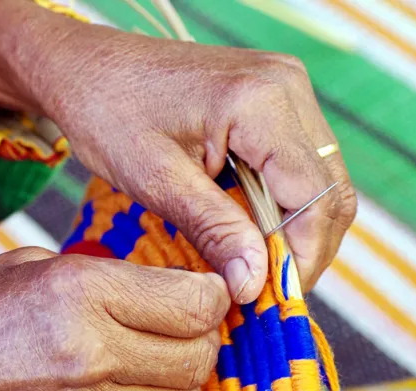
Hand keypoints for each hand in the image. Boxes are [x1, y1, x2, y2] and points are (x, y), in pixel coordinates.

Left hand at [0, 0, 356, 302]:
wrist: (85, 66)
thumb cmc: (108, 112)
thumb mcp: (157, 179)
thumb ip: (214, 229)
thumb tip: (254, 284)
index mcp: (261, 101)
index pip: (313, 197)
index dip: (301, 257)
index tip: (270, 299)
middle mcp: (288, 87)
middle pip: (330, 191)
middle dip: (306, 249)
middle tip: (265, 290)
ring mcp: (287, 89)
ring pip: (323, 181)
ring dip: (298, 230)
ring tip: (257, 266)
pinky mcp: (277, 99)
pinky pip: (301, 165)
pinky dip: (286, 205)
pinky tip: (253, 231)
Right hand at [0, 248, 228, 390]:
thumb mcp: (36, 268)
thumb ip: (112, 277)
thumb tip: (170, 288)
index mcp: (81, 292)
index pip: (194, 304)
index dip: (214, 295)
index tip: (207, 290)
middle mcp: (93, 354)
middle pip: (200, 353)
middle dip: (205, 334)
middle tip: (185, 322)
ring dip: (185, 377)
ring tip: (159, 357)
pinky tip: (133, 389)